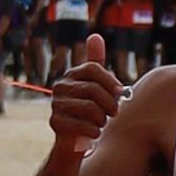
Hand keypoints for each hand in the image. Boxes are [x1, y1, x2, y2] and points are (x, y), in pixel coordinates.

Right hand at [46, 36, 119, 158]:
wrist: (76, 140)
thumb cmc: (91, 111)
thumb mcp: (96, 86)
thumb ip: (97, 62)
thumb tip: (95, 36)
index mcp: (73, 75)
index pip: (93, 68)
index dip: (109, 80)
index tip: (119, 92)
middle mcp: (61, 86)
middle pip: (93, 89)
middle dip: (109, 104)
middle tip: (114, 113)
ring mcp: (56, 104)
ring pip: (90, 108)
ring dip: (102, 119)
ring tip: (101, 123)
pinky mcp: (55, 122)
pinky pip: (83, 125)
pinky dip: (94, 131)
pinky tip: (94, 133)